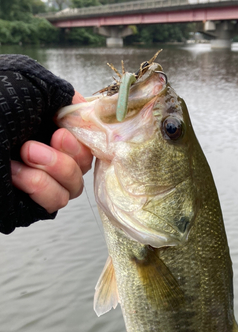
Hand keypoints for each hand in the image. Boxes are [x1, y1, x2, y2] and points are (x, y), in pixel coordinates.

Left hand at [10, 92, 92, 213]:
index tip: (68, 129)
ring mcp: (38, 179)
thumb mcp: (28, 83)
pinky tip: (14, 174)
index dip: (84, 137)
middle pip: (83, 165)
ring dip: (54, 169)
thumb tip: (84, 108)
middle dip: (69, 153)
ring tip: (22, 154)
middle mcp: (45, 153)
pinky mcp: (30, 204)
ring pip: (73, 186)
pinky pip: (56, 202)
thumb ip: (62, 94)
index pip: (84, 138)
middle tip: (43, 141)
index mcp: (45, 125)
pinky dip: (40, 187)